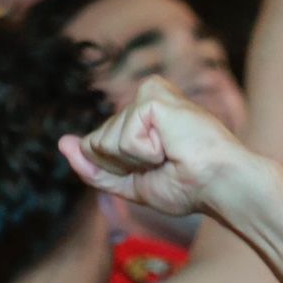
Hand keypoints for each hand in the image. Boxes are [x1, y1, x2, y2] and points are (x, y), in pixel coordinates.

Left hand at [59, 77, 277, 222]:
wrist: (219, 185)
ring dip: (137, 160)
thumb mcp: (131, 182)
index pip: (97, 145)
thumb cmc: (187, 186)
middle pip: (97, 143)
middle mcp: (143, 100)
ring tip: (170, 154)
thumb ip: (95, 166)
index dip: (118, 169)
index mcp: (141, 117)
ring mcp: (148, 96)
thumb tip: (62, 143)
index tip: (160, 169)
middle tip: (165, 163)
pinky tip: (171, 146)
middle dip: (125, 165)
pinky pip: (123, 138)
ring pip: (106, 141)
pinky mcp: (152, 97)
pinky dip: (145, 153)